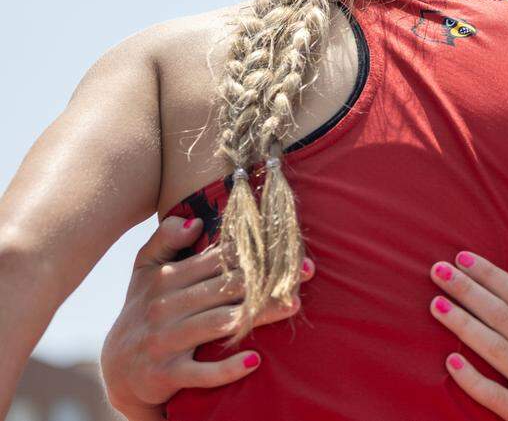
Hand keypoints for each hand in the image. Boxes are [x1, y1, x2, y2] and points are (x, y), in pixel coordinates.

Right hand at [100, 216, 313, 420]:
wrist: (118, 369)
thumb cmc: (142, 312)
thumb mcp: (144, 272)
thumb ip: (165, 240)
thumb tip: (196, 220)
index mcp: (166, 279)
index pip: (216, 261)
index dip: (254, 251)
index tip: (288, 247)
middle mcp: (165, 307)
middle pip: (224, 289)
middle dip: (265, 280)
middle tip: (303, 274)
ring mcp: (165, 341)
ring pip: (218, 324)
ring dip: (257, 315)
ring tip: (292, 305)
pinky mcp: (165, 374)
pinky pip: (199, 372)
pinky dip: (225, 369)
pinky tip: (254, 361)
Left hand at [428, 252, 507, 420]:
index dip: (491, 275)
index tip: (463, 257)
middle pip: (502, 317)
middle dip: (467, 291)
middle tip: (438, 270)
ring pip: (495, 351)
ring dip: (463, 325)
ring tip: (436, 304)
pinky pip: (495, 397)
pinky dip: (472, 380)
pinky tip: (450, 362)